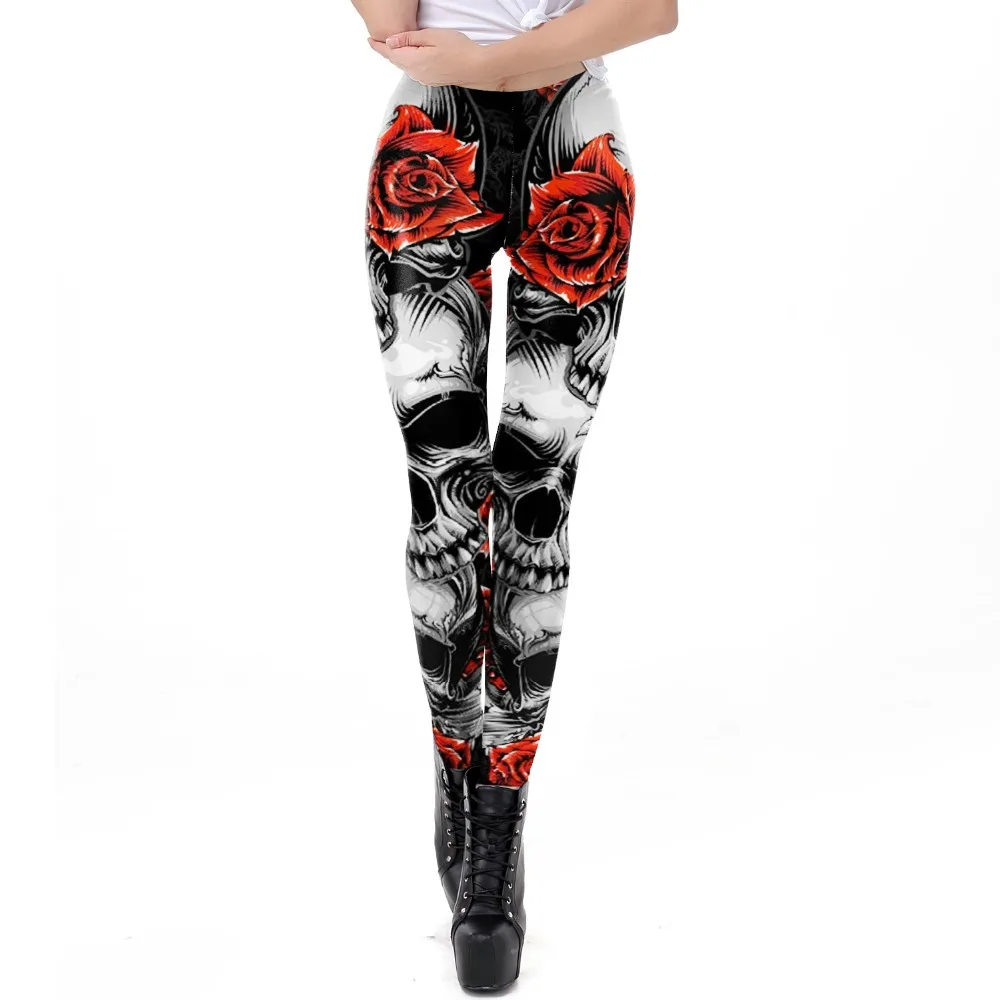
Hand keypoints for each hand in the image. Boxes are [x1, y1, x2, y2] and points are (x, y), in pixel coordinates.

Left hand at [368, 28, 496, 87]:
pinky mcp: (431, 80)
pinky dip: (408, 62)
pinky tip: (410, 56)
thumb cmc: (458, 49)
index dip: (378, 46)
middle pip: (395, 60)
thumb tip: (391, 41)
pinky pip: (414, 70)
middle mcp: (416, 73)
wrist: (477, 68)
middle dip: (386, 51)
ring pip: (404, 66)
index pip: (389, 52)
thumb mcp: (431, 37)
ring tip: (392, 47)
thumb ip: (409, 39)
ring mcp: (424, 79)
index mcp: (413, 61)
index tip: (370, 40)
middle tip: (377, 42)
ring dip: (397, 56)